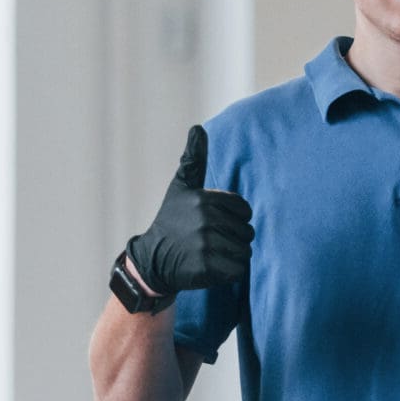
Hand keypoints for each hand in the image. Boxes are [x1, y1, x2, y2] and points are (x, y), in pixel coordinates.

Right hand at [122, 125, 252, 301]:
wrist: (152, 260)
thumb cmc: (171, 220)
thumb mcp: (180, 187)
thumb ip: (193, 160)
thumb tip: (197, 128)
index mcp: (203, 199)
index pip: (244, 210)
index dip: (234, 219)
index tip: (215, 223)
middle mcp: (204, 220)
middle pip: (247, 232)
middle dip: (234, 239)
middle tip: (211, 241)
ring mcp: (205, 245)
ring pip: (244, 251)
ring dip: (233, 256)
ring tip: (212, 254)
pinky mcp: (206, 268)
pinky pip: (237, 270)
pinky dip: (229, 272)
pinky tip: (211, 267)